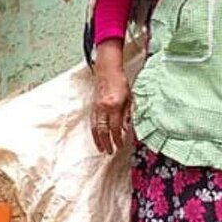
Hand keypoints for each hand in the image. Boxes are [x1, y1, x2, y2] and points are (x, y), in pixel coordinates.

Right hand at [91, 40, 132, 154]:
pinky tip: (96, 136)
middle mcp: (103, 108)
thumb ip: (127, 113)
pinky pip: (92, 122)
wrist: (107, 70)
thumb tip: (126, 128)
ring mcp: (96, 107)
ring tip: (101, 148)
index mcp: (114, 106)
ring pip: (95, 127)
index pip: (115, 127)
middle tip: (109, 152)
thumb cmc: (120, 81)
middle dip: (106, 142)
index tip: (120, 145)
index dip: (117, 138)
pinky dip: (94, 131)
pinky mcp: (93, 106)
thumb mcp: (129, 97)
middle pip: (103, 130)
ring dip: (98, 139)